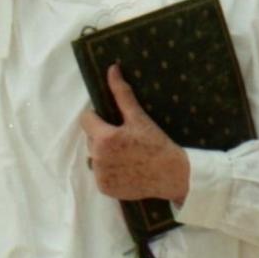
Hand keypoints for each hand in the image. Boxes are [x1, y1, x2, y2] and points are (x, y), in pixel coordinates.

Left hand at [81, 65, 190, 202]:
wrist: (172, 175)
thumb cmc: (157, 144)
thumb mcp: (139, 117)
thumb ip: (121, 93)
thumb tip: (111, 69)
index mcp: (103, 138)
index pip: (86, 120)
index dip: (99, 118)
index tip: (114, 123)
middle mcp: (97, 158)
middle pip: (91, 139)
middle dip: (103, 137)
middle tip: (126, 140)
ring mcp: (100, 175)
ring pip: (95, 157)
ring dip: (105, 155)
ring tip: (127, 156)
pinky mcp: (105, 188)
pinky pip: (100, 175)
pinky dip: (110, 172)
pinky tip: (126, 169)